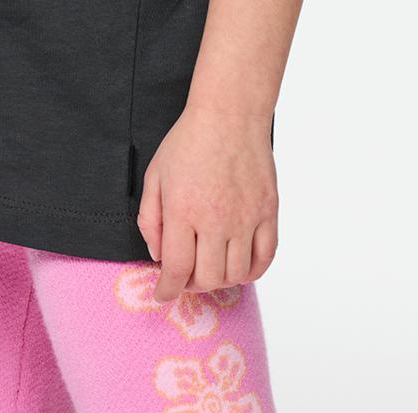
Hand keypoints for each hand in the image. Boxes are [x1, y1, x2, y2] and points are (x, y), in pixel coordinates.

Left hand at [137, 106, 277, 301]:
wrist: (230, 113)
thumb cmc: (189, 143)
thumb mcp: (154, 178)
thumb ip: (149, 222)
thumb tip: (158, 257)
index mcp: (184, 211)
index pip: (177, 269)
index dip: (167, 290)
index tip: (163, 295)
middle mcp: (217, 219)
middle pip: (208, 278)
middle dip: (192, 285)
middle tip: (186, 274)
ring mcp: (247, 217)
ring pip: (235, 274)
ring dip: (220, 280)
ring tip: (211, 267)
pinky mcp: (268, 212)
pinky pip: (264, 259)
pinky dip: (250, 272)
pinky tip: (238, 267)